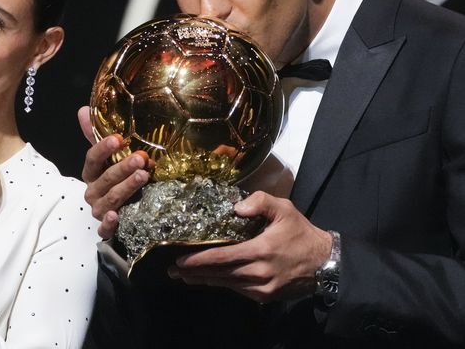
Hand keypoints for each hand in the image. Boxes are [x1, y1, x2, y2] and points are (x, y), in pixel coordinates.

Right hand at [77, 106, 149, 238]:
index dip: (103, 149)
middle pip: (105, 179)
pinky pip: (104, 229)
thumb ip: (96, 136)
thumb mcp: (108, 157)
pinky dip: (108, 224)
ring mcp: (99, 211)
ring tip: (143, 176)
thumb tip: (83, 109)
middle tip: (141, 158)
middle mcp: (92, 191)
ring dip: (126, 187)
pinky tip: (116, 215)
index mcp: (91, 173)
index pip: (92, 159)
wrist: (121, 213)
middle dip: (122, 168)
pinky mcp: (106, 229)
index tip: (118, 138)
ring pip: (110, 200)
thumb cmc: (114, 179)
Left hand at [169, 191, 331, 302]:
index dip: (199, 260)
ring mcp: (261, 287)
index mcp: (260, 250)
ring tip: (184, 276)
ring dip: (204, 280)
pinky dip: (221, 283)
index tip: (180, 260)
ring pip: (226, 283)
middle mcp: (258, 272)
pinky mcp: (265, 296)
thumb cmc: (301, 232)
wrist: (325, 263)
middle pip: (219, 273)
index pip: (222, 257)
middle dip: (194, 272)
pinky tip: (209, 279)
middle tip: (172, 270)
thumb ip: (260, 201)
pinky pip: (237, 289)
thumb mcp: (284, 208)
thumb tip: (235, 207)